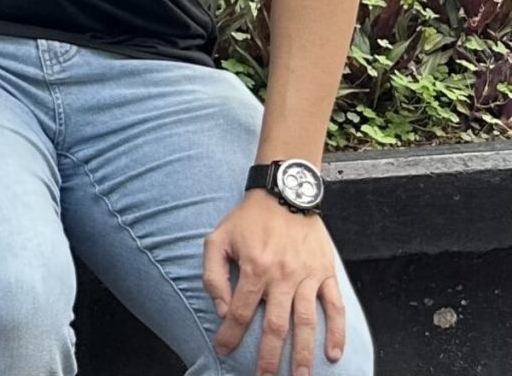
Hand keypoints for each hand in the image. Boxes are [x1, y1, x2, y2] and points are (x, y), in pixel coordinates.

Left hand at [204, 190, 349, 373]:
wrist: (283, 192)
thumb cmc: (248, 217)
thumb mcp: (218, 237)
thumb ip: (214, 273)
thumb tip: (220, 308)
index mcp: (254, 268)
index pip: (239, 311)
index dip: (230, 334)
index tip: (223, 351)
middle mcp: (281, 276)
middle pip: (275, 327)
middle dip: (269, 358)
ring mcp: (306, 276)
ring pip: (306, 323)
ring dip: (303, 354)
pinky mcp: (325, 273)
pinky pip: (334, 307)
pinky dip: (336, 332)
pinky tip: (333, 354)